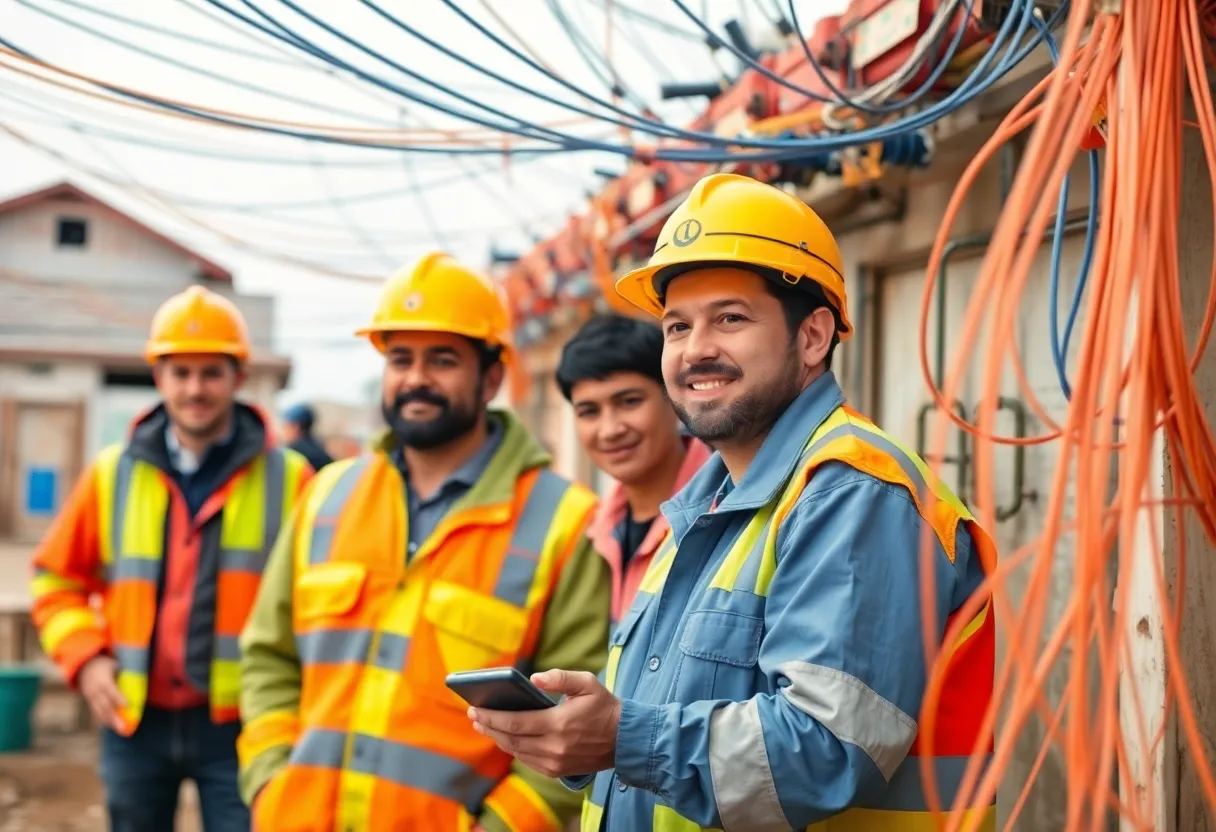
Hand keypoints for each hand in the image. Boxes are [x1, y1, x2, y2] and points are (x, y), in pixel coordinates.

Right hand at [78, 654, 126, 731]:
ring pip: (100, 711)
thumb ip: (124, 672)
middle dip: (114, 717)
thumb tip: (143, 678)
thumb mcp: (114, 664)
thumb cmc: (105, 664)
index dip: (118, 698)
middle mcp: (95, 690)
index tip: (127, 705)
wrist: (83, 666)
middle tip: (123, 727)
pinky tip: (111, 726)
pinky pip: (96, 712)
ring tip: (120, 730)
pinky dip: (104, 720)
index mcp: (102, 680)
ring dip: (110, 722)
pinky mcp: (89, 701)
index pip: (111, 690)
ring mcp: (91, 697)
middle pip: (105, 706)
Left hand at [467, 669, 620, 778]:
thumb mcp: (587, 683)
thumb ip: (559, 677)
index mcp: (559, 724)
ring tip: (485, 725)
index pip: (515, 723)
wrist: (624, 740)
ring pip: (516, 752)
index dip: (491, 717)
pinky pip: (527, 761)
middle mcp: (554, 747)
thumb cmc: (604, 707)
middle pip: (510, 740)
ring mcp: (555, 762)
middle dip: (489, 727)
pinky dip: (513, 749)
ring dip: (498, 738)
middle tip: (474, 716)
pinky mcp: (557, 770)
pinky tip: (506, 737)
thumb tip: (533, 679)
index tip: (474, 709)